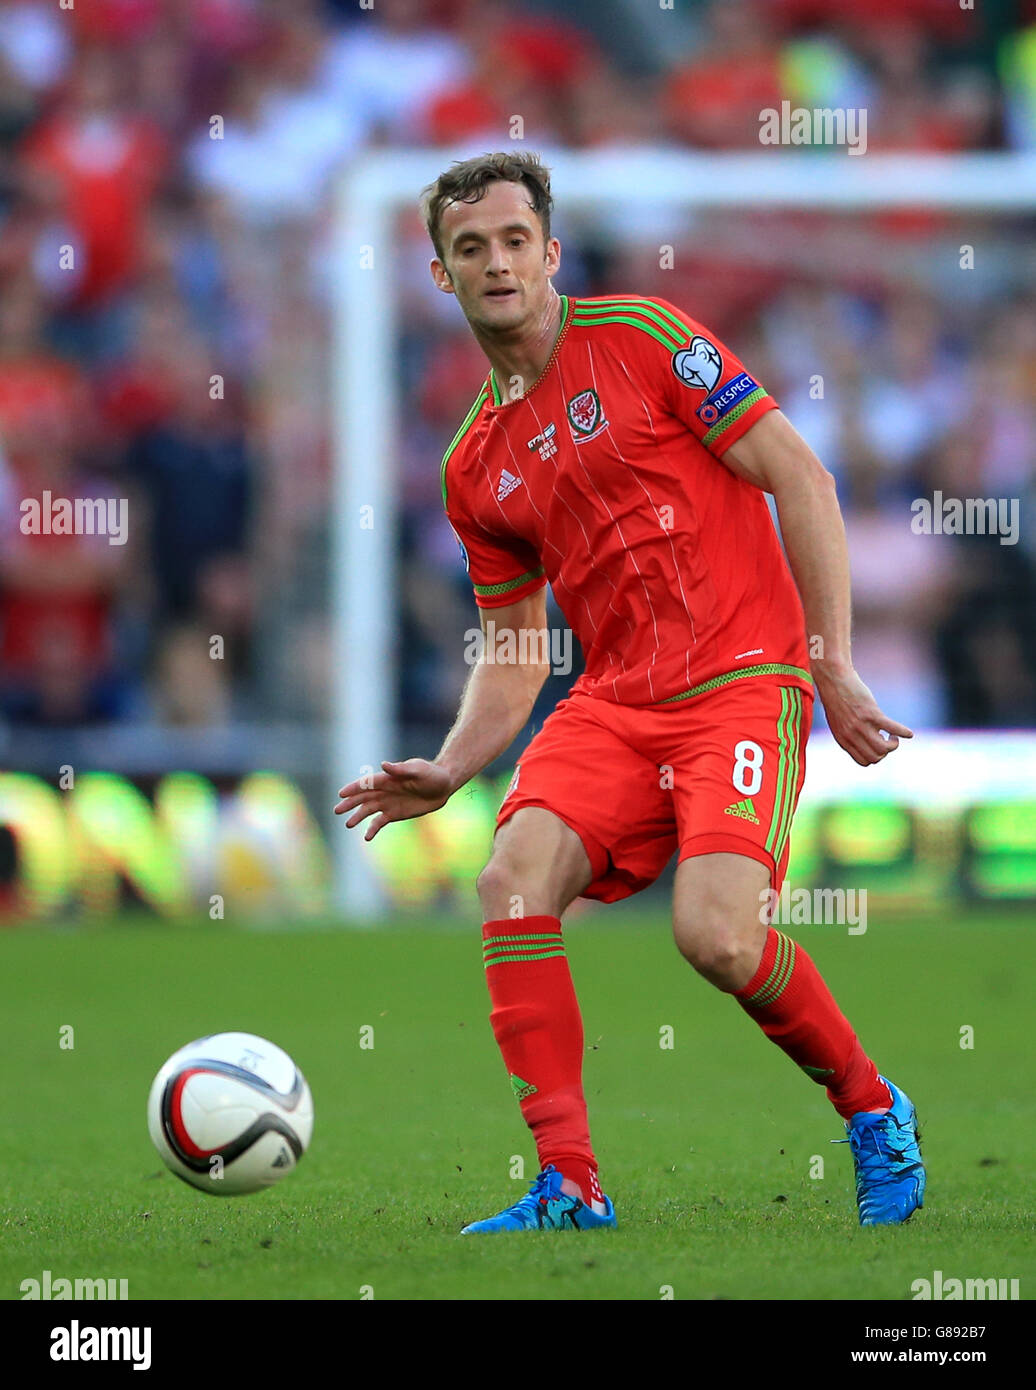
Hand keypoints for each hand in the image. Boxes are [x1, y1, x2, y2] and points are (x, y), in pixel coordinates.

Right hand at [334, 759, 453, 840]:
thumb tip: (384, 765)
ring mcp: (388, 803)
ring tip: (348, 825)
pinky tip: (366, 837)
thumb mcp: (418, 770)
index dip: (354, 788)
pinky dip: (372, 829)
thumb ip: (400, 769)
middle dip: (350, 804)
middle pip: (363, 797)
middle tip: (337, 811)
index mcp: (387, 778)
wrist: (444, 786)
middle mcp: (384, 790)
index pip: (366, 783)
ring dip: (357, 817)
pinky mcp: (394, 814)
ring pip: (368, 810)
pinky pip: (380, 822)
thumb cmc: (431, 774)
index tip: (341, 794)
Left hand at [813, 666, 912, 766]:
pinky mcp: (871, 713)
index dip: (876, 757)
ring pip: (883, 748)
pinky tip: (909, 733)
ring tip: (893, 735)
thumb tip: (863, 743)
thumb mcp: (838, 722)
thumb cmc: (837, 699)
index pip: (864, 761)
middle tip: (888, 739)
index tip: (879, 746)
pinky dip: (904, 732)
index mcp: (843, 740)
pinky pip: (892, 728)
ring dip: (894, 744)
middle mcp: (851, 736)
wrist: (833, 680)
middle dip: (886, 752)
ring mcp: (861, 725)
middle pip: (875, 757)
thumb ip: (849, 734)